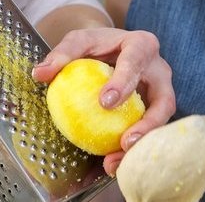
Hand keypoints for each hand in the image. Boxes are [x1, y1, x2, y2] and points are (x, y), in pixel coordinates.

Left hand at [33, 28, 174, 175]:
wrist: (112, 49)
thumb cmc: (97, 45)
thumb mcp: (79, 41)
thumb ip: (62, 54)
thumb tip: (40, 74)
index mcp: (142, 45)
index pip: (136, 61)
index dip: (124, 82)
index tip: (105, 102)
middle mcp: (159, 72)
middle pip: (164, 100)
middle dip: (149, 123)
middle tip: (126, 141)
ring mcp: (161, 94)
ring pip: (160, 123)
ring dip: (139, 144)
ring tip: (114, 162)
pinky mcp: (154, 112)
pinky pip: (147, 133)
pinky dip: (130, 150)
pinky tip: (111, 163)